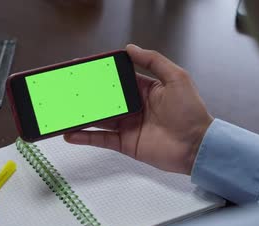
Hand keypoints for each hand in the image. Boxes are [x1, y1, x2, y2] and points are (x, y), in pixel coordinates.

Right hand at [64, 44, 213, 174]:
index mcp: (145, 90)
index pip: (118, 79)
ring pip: (99, 118)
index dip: (102, 74)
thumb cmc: (191, 112)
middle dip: (86, 93)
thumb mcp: (176, 78)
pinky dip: (85, 137)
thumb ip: (153, 61)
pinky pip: (101, 139)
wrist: (196, 145)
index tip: (84, 67)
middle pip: (105, 98)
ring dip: (81, 114)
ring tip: (63, 109)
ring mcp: (128, 126)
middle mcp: (134, 107)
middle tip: (67, 87)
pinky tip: (69, 133)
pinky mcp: (126, 144)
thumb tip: (130, 48)